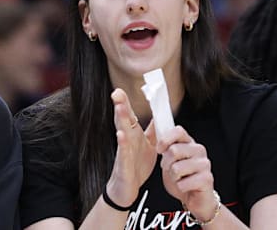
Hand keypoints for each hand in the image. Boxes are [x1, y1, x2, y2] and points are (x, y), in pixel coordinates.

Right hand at [107, 88, 157, 206]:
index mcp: (133, 135)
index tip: (122, 88)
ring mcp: (123, 151)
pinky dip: (122, 143)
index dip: (127, 102)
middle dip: (120, 105)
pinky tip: (121, 134)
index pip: (130, 115)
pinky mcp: (123, 164)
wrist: (127, 188)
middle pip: (124, 119)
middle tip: (116, 91)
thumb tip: (160, 117)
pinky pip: (123, 152)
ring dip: (120, 119)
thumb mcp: (148, 146)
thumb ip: (153, 131)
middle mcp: (127, 140)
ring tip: (119, 106)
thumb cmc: (136, 167)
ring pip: (122, 132)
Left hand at [158, 126, 217, 221]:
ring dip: (173, 177)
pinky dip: (180, 187)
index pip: (178, 131)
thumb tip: (154, 126)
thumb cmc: (180, 176)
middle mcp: (199, 150)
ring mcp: (205, 164)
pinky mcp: (207, 179)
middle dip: (166, 163)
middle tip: (170, 169)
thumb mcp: (169, 158)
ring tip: (179, 178)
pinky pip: (183, 183)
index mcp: (189, 142)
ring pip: (177, 168)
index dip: (165, 139)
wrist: (194, 197)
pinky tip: (186, 186)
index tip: (159, 149)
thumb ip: (164, 143)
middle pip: (174, 150)